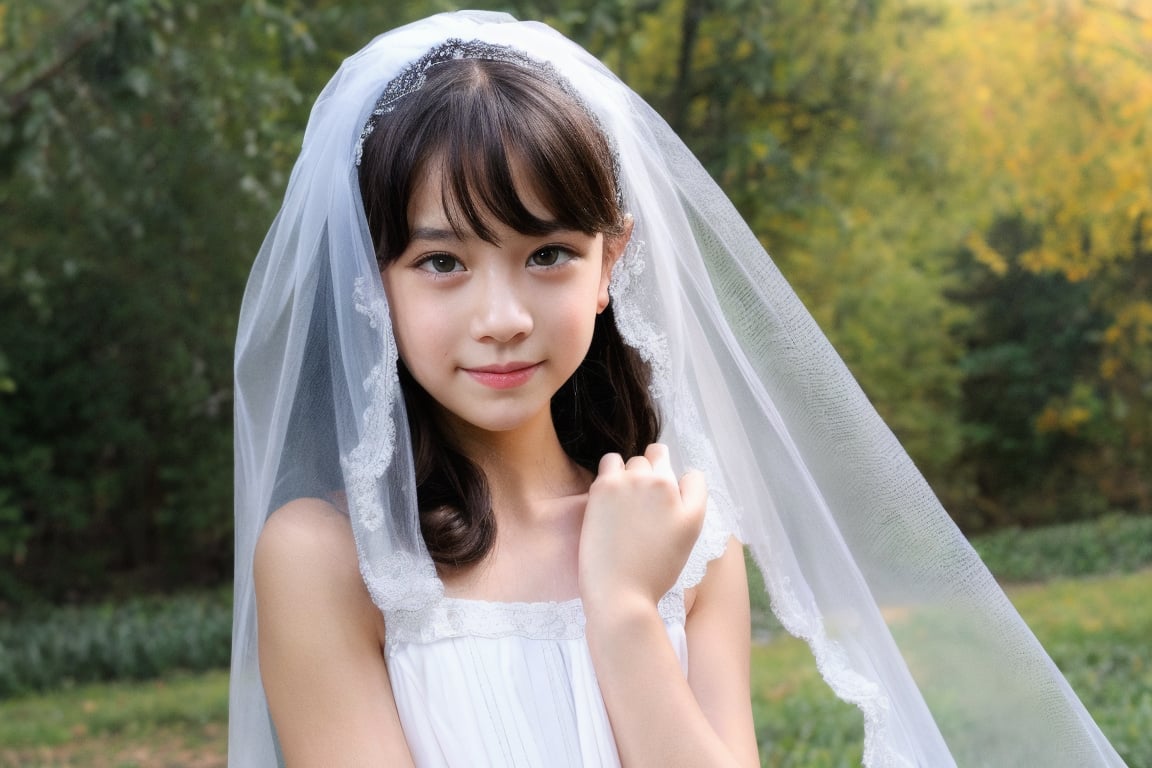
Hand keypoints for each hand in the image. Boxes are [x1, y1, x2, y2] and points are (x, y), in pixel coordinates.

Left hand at [579, 443, 706, 611]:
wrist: (620, 592)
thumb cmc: (652, 575)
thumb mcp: (685, 540)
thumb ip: (687, 506)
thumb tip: (679, 480)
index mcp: (689, 506)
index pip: (693, 477)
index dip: (678, 486)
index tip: (664, 502)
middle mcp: (665, 487)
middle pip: (660, 460)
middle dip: (652, 474)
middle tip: (640, 503)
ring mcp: (635, 483)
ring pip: (635, 460)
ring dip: (630, 472)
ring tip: (622, 500)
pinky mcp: (606, 486)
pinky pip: (610, 461)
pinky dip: (610, 472)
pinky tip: (606, 495)